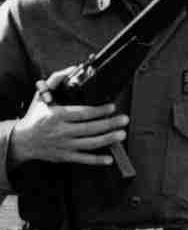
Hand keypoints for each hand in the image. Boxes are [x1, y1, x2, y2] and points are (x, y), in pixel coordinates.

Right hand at [9, 68, 128, 167]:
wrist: (20, 141)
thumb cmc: (35, 117)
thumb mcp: (42, 96)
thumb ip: (56, 80)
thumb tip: (72, 69)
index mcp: (57, 116)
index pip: (81, 113)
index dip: (99, 111)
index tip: (112, 107)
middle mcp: (61, 132)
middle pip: (89, 128)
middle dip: (109, 124)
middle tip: (124, 120)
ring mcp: (63, 145)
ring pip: (89, 144)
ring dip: (107, 139)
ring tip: (121, 134)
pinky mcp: (64, 156)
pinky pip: (82, 159)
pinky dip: (96, 160)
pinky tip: (109, 159)